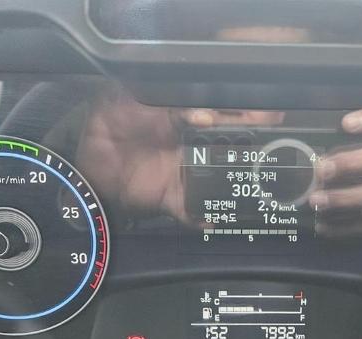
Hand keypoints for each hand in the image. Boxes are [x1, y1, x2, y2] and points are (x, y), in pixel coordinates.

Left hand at [76, 85, 283, 223]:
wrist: (87, 167)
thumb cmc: (105, 125)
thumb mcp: (127, 96)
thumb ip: (163, 99)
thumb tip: (205, 115)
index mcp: (181, 121)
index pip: (219, 116)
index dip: (245, 115)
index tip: (270, 116)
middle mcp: (188, 149)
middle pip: (228, 149)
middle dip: (252, 149)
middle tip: (275, 147)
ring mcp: (183, 175)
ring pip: (218, 179)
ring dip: (237, 182)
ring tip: (259, 182)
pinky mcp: (172, 199)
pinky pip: (193, 211)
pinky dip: (203, 218)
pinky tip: (214, 219)